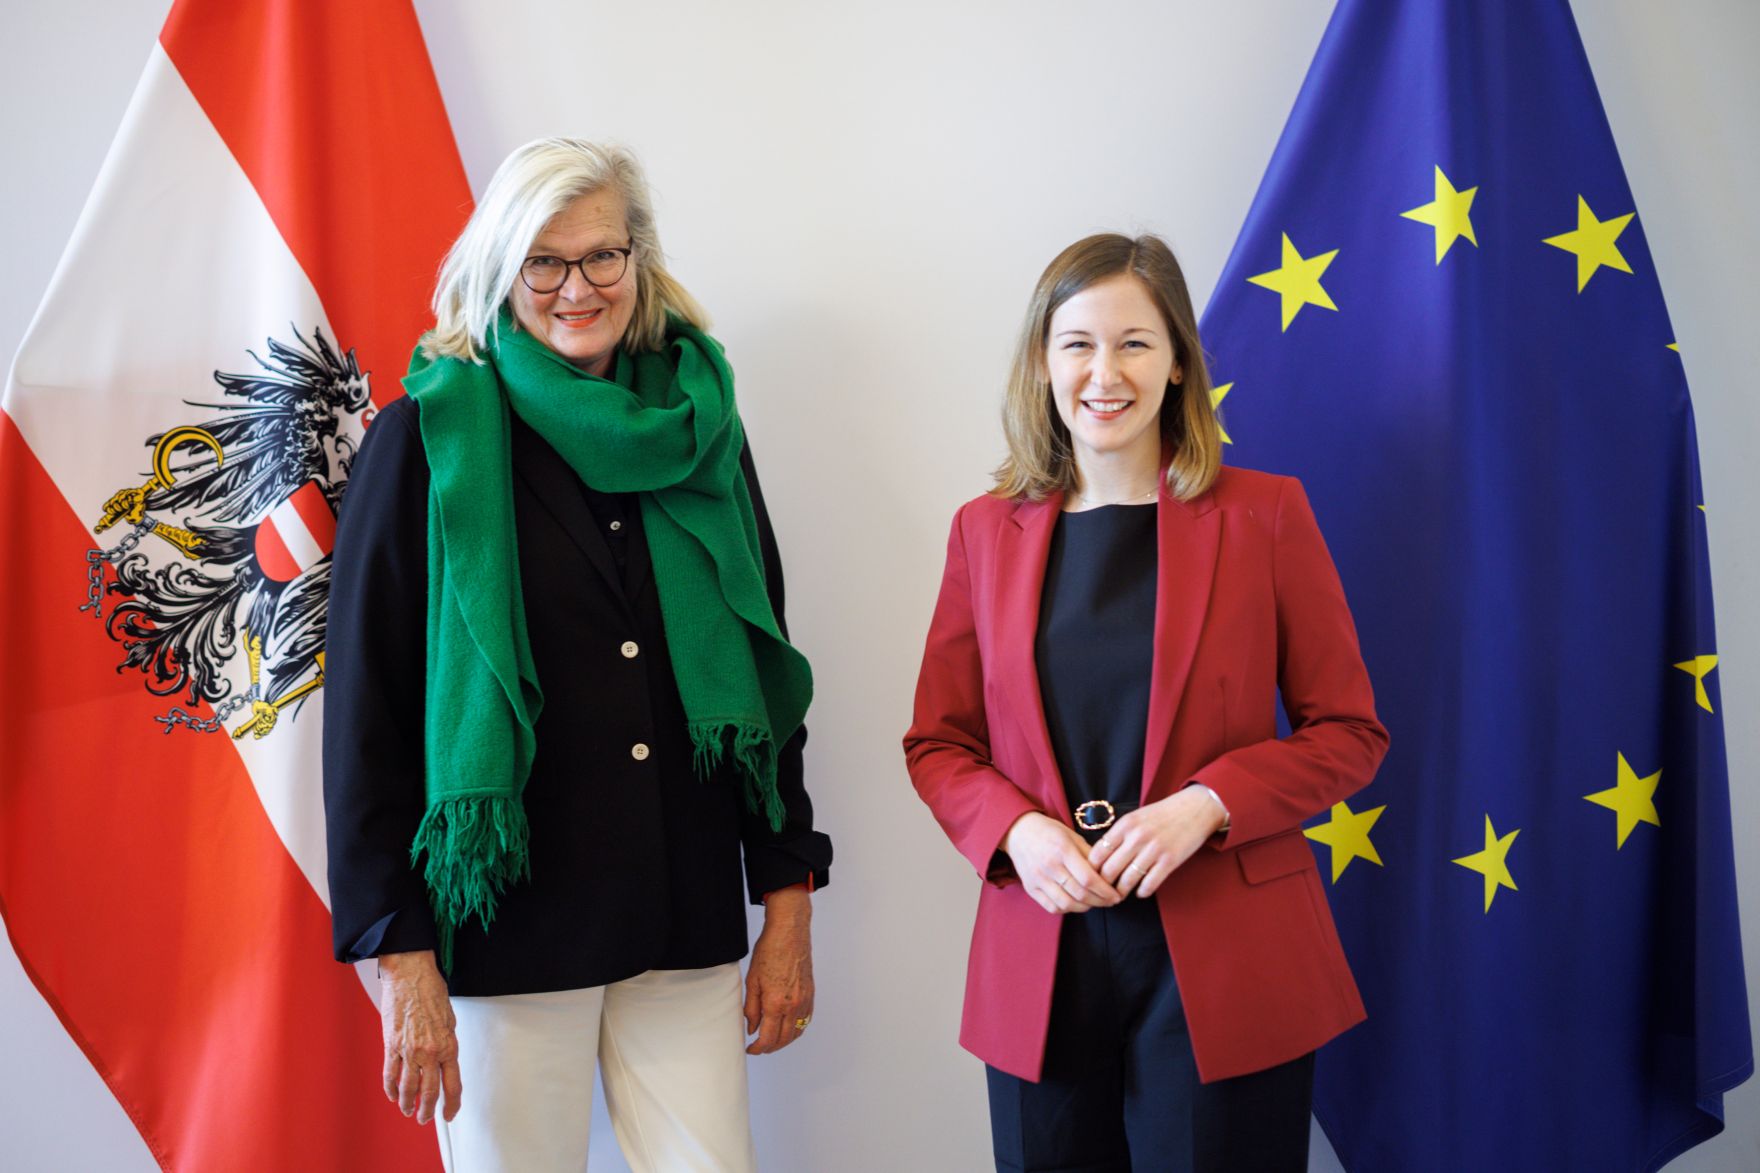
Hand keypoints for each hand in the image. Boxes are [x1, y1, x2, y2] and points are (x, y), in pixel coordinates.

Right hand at [378, 950, 460, 1123]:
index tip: (449, 1114)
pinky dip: (391, 1089)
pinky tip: (393, 1096)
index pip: (453, 1085)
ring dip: (408, 1104)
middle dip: (428, 1111)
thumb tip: (444, 1063)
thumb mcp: (449, 1020)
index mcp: (448, 1045)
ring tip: (408, 1110)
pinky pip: (390, 1074)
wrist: (410, 975)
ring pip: (408, 1088)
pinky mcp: (391, 1045)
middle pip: (429, 1092)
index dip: (452, 1104)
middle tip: (425, 1119)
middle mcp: (430, 1052)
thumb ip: (446, 1044)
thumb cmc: (430, 992)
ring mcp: (409, 1050)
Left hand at [744, 887, 813, 1054]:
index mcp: (776, 1003)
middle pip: (784, 1040)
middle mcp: (793, 1005)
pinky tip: (787, 1028)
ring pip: (797, 1032)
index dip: (758, 1048)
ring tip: (771, 1040)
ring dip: (784, 1041)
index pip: (768, 1038)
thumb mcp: (752, 981)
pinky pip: (805, 1020)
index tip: (751, 1048)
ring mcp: (804, 1000)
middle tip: (759, 1047)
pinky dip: (796, 1030)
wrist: (790, 932)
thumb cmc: (769, 951)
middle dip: (770, 1048)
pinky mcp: (811, 994)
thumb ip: (751, 1008)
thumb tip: (752, 1028)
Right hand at [1003, 812, 1120, 914]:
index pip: (1089, 878)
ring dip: (1086, 907)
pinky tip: (1076, 904)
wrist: (1018, 832)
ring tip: (1095, 903)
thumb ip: (1090, 854)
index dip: (1106, 891)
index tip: (1116, 895)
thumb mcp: (1072, 836)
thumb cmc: (1049, 832)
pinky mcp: (1031, 888)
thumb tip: (1107, 873)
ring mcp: (1038, 879)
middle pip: (1080, 894)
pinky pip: (1052, 907)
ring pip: (1067, 904)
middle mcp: (1050, 866)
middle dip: (1101, 901)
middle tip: (1110, 901)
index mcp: (1063, 850)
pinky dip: (1068, 909)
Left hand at [1089, 789, 1227, 897]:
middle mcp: (1137, 837)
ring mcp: (1154, 850)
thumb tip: (1099, 857)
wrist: (1195, 809)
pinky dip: (1142, 892)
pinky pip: (1149, 884)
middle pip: (1109, 870)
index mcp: (1125, 824)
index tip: (1092, 876)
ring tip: (1119, 894)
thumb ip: (1119, 834)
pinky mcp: (1170, 861)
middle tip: (1104, 891)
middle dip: (1104, 884)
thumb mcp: (1136, 816)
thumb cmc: (1162, 814)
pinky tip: (1140, 891)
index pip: (1098, 853)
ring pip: (1127, 880)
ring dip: (1121, 891)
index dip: (1092, 869)